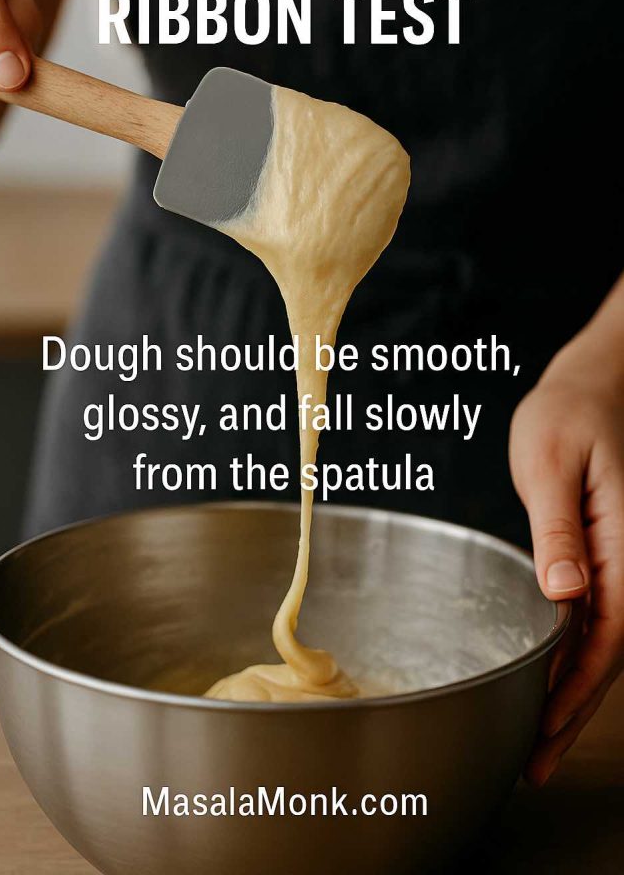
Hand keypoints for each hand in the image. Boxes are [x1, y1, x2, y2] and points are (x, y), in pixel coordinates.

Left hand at [510, 335, 623, 785]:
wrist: (593, 385)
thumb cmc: (570, 413)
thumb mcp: (554, 462)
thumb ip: (560, 528)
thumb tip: (566, 592)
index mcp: (622, 546)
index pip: (604, 637)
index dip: (573, 692)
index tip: (543, 734)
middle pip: (605, 655)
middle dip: (570, 712)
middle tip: (535, 764)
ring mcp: (616, 559)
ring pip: (599, 642)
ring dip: (570, 690)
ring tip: (537, 738)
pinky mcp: (599, 552)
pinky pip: (590, 615)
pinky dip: (569, 653)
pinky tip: (546, 672)